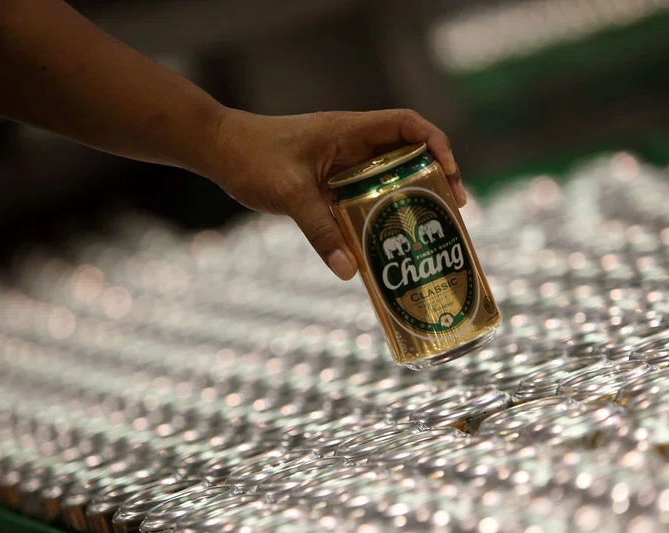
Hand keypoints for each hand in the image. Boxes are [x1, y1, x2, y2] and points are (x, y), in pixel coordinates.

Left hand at [204, 108, 465, 279]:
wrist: (218, 150)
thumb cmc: (251, 157)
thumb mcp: (289, 194)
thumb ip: (319, 230)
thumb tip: (350, 271)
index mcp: (349, 131)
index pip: (407, 125)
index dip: (436, 144)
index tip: (450, 174)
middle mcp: (350, 143)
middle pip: (406, 154)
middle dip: (432, 179)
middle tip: (450, 212)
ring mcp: (340, 161)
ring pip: (386, 176)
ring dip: (407, 198)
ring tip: (426, 230)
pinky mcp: (327, 180)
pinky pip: (362, 195)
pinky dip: (377, 214)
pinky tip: (382, 242)